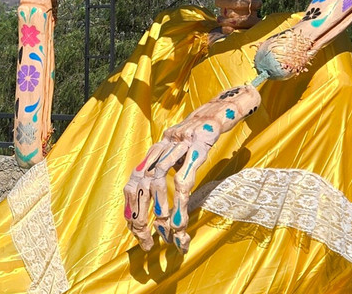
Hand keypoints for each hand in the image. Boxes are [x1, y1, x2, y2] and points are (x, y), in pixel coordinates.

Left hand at [123, 84, 260, 252]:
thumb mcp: (180, 152)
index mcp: (156, 151)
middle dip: (140, 216)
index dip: (132, 207)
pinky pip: (183, 179)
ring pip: (158, 182)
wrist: (220, 109)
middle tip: (147, 243)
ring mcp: (178, 146)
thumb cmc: (201, 134)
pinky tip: (180, 224)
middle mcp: (162, 147)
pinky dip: (179, 204)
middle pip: (140, 184)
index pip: (134, 181)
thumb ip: (170, 169)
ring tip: (165, 236)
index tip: (136, 231)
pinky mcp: (196, 147)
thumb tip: (163, 199)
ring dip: (160, 213)